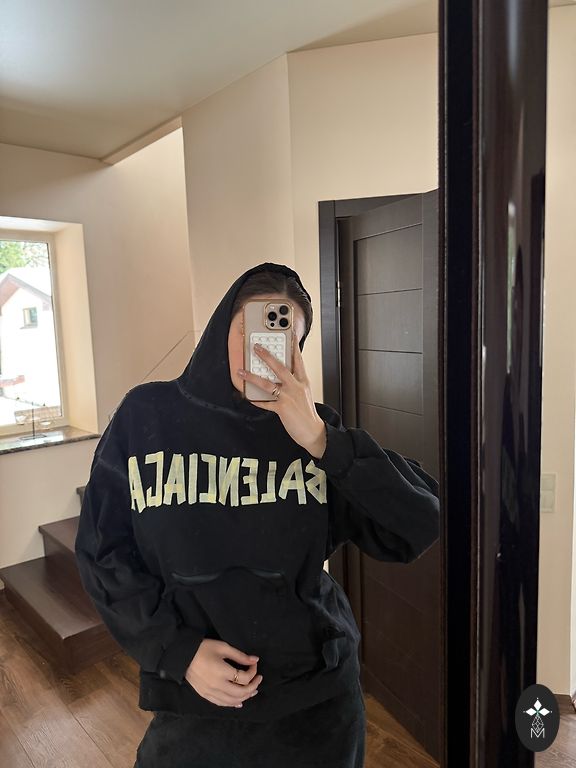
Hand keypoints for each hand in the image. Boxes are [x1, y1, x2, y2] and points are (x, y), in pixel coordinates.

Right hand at [185, 639, 262, 707]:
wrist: (183, 656)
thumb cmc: (203, 649)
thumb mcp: (223, 647)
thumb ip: (240, 655)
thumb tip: (255, 660)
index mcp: (222, 672)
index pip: (244, 678)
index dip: (253, 672)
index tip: (254, 664)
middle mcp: (217, 685)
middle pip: (241, 693)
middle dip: (253, 686)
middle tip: (258, 679)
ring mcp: (211, 692)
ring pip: (232, 701)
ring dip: (245, 697)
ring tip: (252, 690)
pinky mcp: (205, 695)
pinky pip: (222, 703)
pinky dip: (232, 703)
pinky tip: (239, 702)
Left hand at [238, 336, 326, 457]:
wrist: (313, 431)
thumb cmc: (307, 413)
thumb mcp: (304, 394)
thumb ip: (294, 383)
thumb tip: (279, 376)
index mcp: (303, 381)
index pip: (298, 360)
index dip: (293, 346)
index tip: (288, 333)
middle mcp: (296, 387)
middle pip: (280, 367)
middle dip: (267, 356)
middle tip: (256, 347)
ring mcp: (288, 397)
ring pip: (268, 383)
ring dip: (252, 377)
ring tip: (241, 372)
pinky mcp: (282, 409)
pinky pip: (265, 402)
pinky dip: (255, 399)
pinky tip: (247, 395)